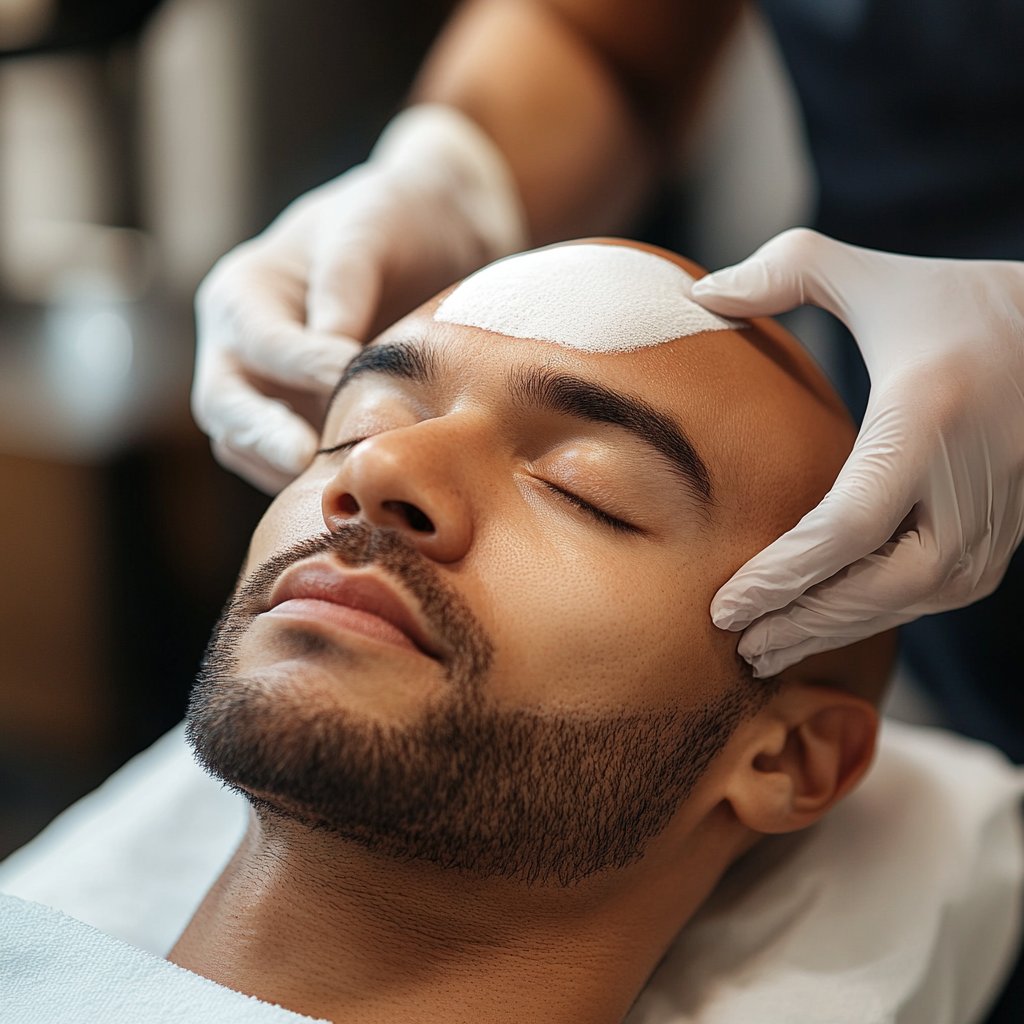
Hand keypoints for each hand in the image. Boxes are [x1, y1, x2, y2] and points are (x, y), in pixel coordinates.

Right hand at [192, 105, 524, 491]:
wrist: (435, 237)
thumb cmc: (394, 218)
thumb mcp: (369, 228)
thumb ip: (345, 283)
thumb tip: (331, 351)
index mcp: (243, 294)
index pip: (257, 341)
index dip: (300, 365)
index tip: (348, 376)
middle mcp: (241, 350)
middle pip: (226, 407)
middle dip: (263, 435)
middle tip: (307, 458)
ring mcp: (270, 395)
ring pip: (252, 449)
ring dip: (291, 467)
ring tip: (347, 476)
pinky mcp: (306, 426)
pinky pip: (295, 467)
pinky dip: (320, 476)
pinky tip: (365, 478)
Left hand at [691, 228, 1023, 676]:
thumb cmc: (962, 305)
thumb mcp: (875, 275)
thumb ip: (787, 269)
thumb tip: (702, 295)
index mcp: (925, 421)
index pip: (847, 527)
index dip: (783, 576)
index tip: (724, 606)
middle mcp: (968, 485)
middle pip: (876, 587)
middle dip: (801, 623)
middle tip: (735, 648)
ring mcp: (994, 520)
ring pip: (905, 605)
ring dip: (833, 632)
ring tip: (766, 652)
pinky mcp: (1002, 539)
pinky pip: (929, 597)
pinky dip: (872, 619)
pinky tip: (825, 625)